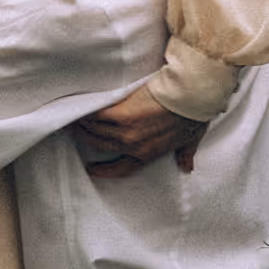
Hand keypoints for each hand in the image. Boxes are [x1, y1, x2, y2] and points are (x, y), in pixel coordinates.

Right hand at [71, 85, 208, 179]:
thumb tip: (187, 167)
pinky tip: (81, 106)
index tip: (92, 169)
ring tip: (75, 116)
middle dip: (86, 138)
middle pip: (101, 145)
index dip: (105, 171)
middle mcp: (133, 145)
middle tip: (76, 131)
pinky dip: (88, 112)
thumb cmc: (194, 116)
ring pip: (96, 129)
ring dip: (83, 123)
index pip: (122, 168)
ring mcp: (126, 130)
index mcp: (148, 154)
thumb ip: (185, 154)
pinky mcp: (122, 113)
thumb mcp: (190, 140)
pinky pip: (98, 115)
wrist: (192, 98)